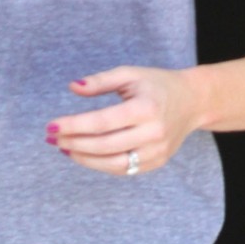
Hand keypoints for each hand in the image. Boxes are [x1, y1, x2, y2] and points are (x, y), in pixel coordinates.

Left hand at [47, 65, 201, 176]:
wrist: (193, 101)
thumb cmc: (156, 84)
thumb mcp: (129, 74)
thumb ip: (100, 81)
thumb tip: (72, 87)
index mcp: (146, 108)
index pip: (102, 122)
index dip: (74, 125)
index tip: (51, 126)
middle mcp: (153, 132)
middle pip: (105, 145)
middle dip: (74, 143)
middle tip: (52, 138)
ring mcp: (157, 151)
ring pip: (113, 163)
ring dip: (84, 158)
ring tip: (64, 148)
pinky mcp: (157, 162)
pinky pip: (124, 169)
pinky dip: (101, 164)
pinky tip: (84, 155)